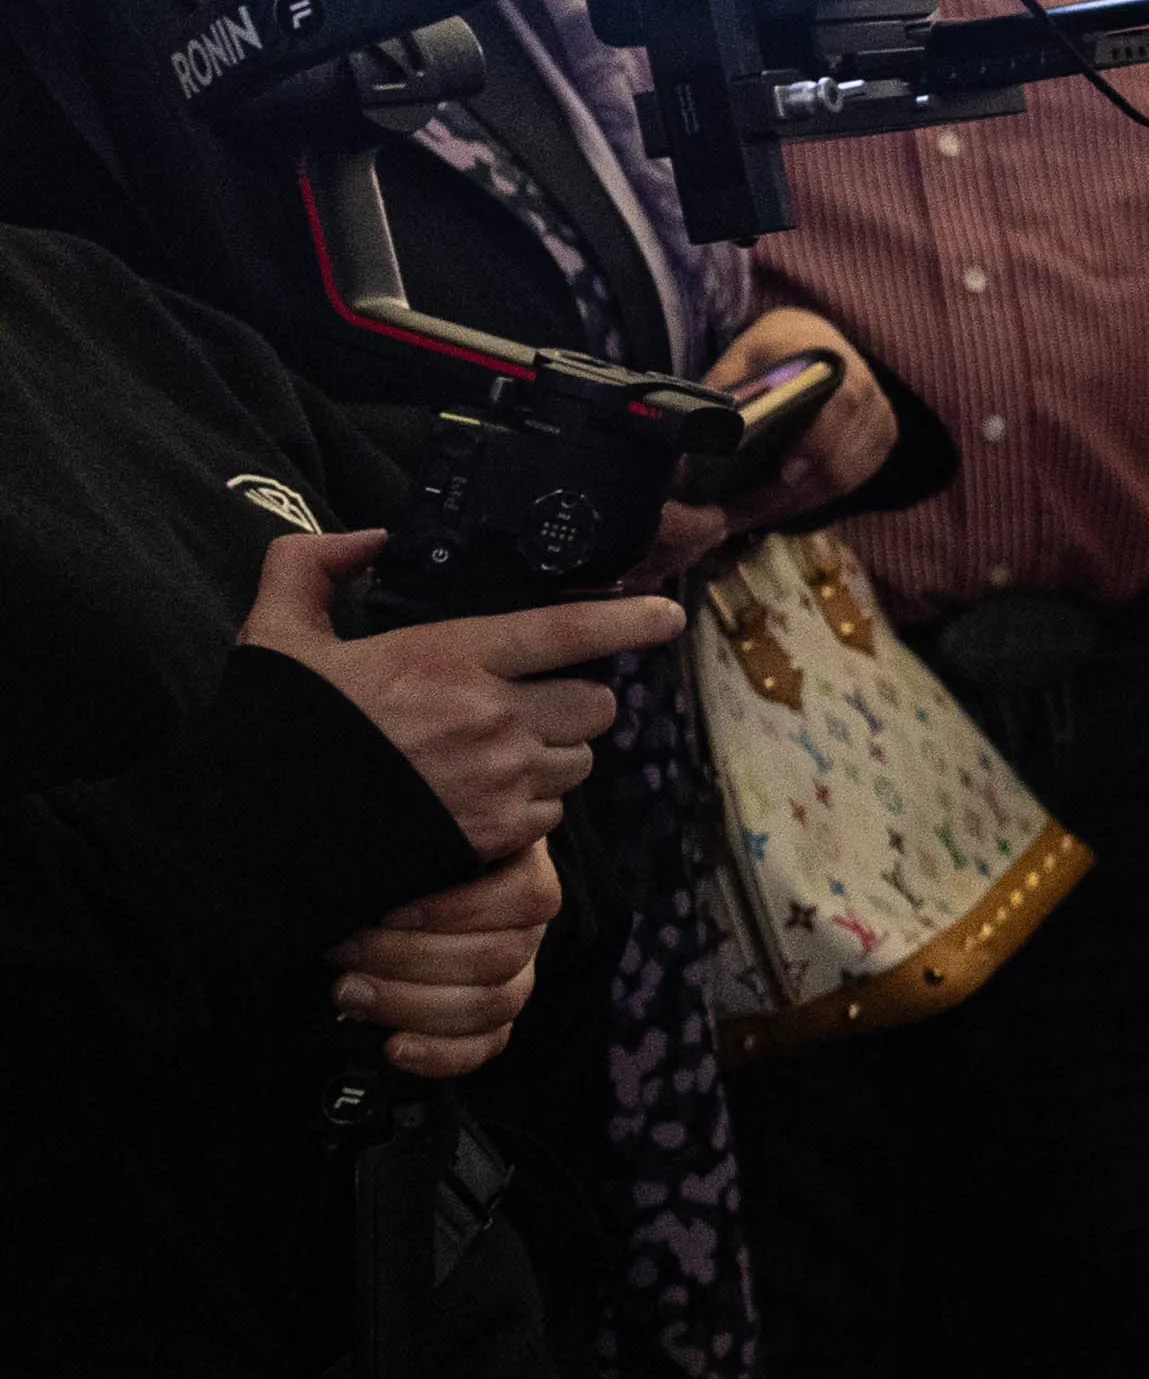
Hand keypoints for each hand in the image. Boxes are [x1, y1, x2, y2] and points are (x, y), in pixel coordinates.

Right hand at [236, 532, 676, 855]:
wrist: (250, 841)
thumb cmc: (271, 736)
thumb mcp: (275, 636)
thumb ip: (310, 566)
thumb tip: (366, 537)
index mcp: (447, 658)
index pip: (568, 630)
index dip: (630, 620)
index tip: (668, 615)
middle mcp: (488, 717)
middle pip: (595, 703)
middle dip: (577, 701)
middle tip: (536, 703)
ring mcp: (497, 780)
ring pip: (578, 760)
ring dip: (555, 753)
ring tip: (501, 754)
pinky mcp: (492, 836)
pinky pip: (549, 816)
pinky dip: (530, 807)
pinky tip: (482, 800)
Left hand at [328, 845, 559, 1080]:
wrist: (389, 893)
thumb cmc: (400, 859)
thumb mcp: (412, 834)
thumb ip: (411, 843)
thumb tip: (380, 863)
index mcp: (521, 871)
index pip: (525, 897)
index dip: (458, 911)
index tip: (390, 912)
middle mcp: (527, 928)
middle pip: (501, 957)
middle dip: (411, 960)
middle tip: (345, 954)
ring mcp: (517, 976)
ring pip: (494, 1004)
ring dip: (412, 1005)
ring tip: (349, 993)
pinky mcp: (494, 1019)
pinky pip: (487, 1046)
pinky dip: (440, 1054)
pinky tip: (394, 1048)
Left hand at [709, 307, 900, 534]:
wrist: (814, 341)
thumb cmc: (771, 352)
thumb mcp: (740, 359)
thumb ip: (727, 392)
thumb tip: (704, 439)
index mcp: (831, 362)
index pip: (839, 406)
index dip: (815, 444)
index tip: (783, 475)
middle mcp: (867, 391)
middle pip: (836, 458)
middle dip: (783, 494)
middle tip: (735, 515)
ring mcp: (880, 420)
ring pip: (840, 480)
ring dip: (791, 505)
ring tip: (744, 517)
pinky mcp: (882, 442)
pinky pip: (848, 484)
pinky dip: (807, 500)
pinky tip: (772, 507)